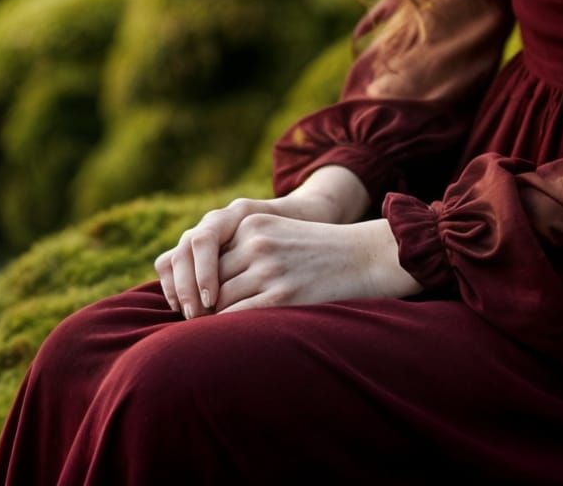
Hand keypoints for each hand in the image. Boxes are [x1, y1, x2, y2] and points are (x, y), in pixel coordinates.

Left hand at [154, 183, 352, 318]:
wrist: (362, 256)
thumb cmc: (317, 251)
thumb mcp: (277, 233)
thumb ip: (243, 249)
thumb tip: (204, 287)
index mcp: (252, 223)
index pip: (207, 258)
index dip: (200, 285)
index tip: (199, 304)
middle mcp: (256, 243)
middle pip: (208, 281)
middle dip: (202, 305)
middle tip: (201, 325)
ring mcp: (269, 270)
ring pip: (218, 302)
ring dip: (212, 321)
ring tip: (214, 336)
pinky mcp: (281, 297)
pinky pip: (236, 319)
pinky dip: (228, 331)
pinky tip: (233, 338)